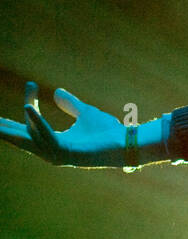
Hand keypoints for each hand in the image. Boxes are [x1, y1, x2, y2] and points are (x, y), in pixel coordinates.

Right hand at [0, 82, 128, 167]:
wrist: (124, 142)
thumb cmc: (107, 131)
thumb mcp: (85, 113)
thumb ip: (70, 104)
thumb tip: (56, 92)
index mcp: (55, 142)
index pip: (31, 127)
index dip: (28, 107)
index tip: (31, 84)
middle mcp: (52, 151)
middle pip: (21, 139)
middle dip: (4, 130)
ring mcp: (58, 154)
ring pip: (28, 139)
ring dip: (14, 126)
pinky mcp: (66, 153)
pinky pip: (46, 137)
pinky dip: (37, 122)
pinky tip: (28, 109)